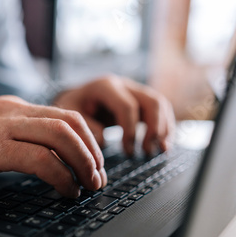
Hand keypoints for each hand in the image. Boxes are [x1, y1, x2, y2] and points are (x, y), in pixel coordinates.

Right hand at [0, 96, 106, 196]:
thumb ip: (14, 137)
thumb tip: (44, 158)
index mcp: (13, 107)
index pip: (64, 115)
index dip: (87, 140)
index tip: (93, 163)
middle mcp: (12, 111)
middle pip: (69, 122)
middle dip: (92, 151)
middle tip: (98, 177)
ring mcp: (2, 126)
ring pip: (61, 136)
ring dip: (83, 162)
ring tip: (89, 185)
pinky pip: (40, 159)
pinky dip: (61, 176)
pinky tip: (66, 190)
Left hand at [54, 76, 175, 154]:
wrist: (75, 97)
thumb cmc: (71, 106)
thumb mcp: (69, 114)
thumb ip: (84, 127)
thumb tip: (103, 141)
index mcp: (106, 86)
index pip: (127, 106)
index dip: (130, 131)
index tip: (127, 151)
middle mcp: (124, 84)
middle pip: (152, 102)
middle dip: (154, 129)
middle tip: (146, 151)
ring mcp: (135, 90)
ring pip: (161, 104)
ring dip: (164, 128)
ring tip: (160, 151)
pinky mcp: (140, 99)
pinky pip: (161, 109)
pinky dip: (166, 127)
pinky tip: (164, 145)